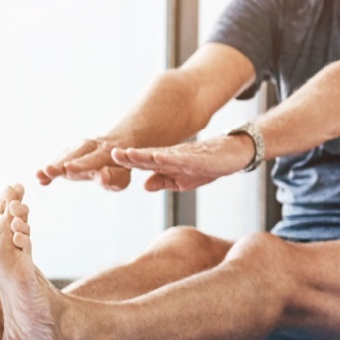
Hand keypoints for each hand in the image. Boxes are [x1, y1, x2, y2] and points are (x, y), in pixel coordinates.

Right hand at [38, 137, 131, 190]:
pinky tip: (40, 178)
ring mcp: (76, 149)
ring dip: (52, 165)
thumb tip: (103, 175)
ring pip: (63, 157)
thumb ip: (114, 177)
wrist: (115, 144)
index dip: (80, 164)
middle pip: (73, 155)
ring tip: (39, 175)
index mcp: (105, 151)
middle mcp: (89, 146)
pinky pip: (58, 163)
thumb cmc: (120, 166)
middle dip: (60, 162)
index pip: (93, 159)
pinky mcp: (68, 155)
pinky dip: (49, 171)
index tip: (68, 168)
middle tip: (48, 169)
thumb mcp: (123, 175)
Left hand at [110, 134, 255, 191]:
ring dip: (141, 155)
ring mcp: (184, 155)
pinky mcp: (198, 157)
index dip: (125, 163)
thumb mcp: (184, 180)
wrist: (234, 154)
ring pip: (159, 155)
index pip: (142, 163)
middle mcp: (172, 156)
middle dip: (126, 157)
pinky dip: (168, 158)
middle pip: (145, 156)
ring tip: (124, 154)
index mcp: (167, 162)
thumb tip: (144, 185)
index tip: (105, 165)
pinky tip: (156, 158)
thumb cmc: (209, 166)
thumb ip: (164, 180)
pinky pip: (181, 158)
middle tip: (107, 155)